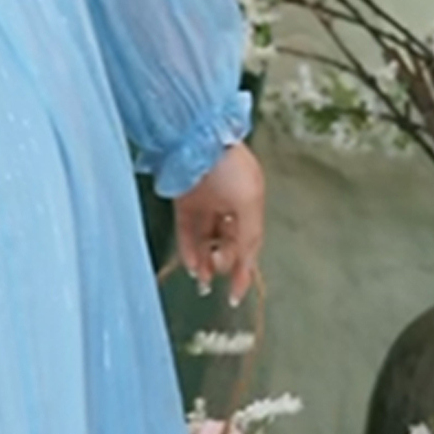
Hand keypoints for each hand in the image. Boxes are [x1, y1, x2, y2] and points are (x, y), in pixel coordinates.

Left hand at [173, 141, 264, 307]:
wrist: (196, 138)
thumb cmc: (229, 166)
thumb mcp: (250, 202)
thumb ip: (250, 235)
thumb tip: (247, 263)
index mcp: (250, 203)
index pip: (249, 244)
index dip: (245, 271)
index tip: (237, 295)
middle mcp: (227, 205)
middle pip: (226, 244)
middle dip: (223, 263)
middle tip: (217, 271)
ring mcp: (205, 203)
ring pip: (205, 241)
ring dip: (204, 262)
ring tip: (201, 280)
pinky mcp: (183, 201)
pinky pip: (187, 231)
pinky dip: (189, 250)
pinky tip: (191, 266)